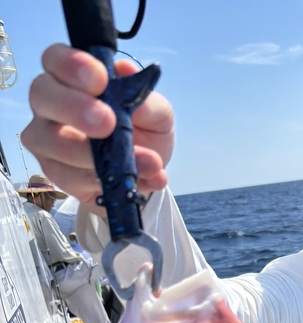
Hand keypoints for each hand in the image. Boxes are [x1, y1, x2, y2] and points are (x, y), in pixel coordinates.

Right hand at [21, 44, 174, 213]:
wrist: (148, 172)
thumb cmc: (144, 130)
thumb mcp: (156, 113)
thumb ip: (145, 97)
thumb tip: (127, 75)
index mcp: (70, 78)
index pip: (56, 59)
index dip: (73, 66)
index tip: (101, 80)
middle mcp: (51, 106)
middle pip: (42, 96)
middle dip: (74, 107)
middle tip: (107, 122)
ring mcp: (48, 141)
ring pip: (53, 143)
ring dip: (93, 154)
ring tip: (138, 161)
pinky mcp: (58, 173)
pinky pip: (72, 177)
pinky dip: (108, 180)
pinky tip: (137, 180)